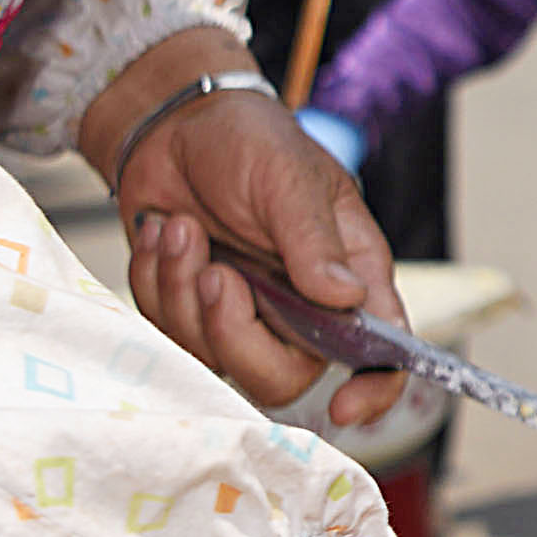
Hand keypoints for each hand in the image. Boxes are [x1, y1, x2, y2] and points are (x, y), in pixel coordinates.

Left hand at [100, 41, 402, 426]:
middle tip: (215, 273)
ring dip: (182, 289)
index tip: (344, 409)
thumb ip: (314, 240)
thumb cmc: (248, 140)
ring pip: (214, 357)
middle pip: (282, 377)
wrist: (172, 127)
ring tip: (181, 228)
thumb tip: (344, 298)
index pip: (382, 353)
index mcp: (350, 276)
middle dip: (235, 333)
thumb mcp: (288, 176)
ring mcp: (244, 314)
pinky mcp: (191, 312)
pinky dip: (154, 280)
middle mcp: (302, 308)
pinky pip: (166, 331)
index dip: (373, 392)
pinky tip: (164, 234)